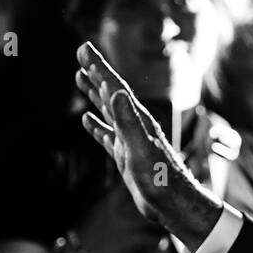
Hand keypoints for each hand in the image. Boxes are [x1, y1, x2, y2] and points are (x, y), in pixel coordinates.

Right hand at [75, 41, 221, 252]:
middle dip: (95, 72)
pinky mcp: (126, 157)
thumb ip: (129, 121)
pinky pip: (107, 135)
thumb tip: (116, 92)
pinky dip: (96, 126)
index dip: (99, 66)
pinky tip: (87, 120)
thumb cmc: (160, 180)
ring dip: (94, 93)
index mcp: (137, 119)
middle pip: (110, 92)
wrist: (173, 204)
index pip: (114, 86)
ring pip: (108, 111)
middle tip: (81, 53)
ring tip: (80, 77)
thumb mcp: (141, 149)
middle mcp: (134, 125)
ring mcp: (129, 140)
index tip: (84, 47)